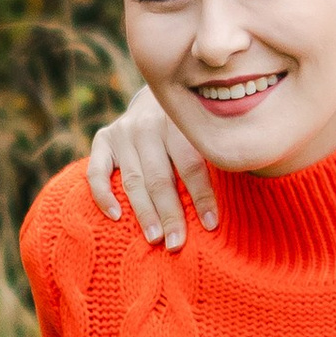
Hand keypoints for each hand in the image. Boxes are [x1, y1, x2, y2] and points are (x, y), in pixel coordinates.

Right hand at [86, 79, 216, 245]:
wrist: (160, 92)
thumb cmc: (192, 126)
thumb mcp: (203, 131)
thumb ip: (213, 156)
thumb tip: (238, 202)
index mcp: (180, 122)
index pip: (191, 165)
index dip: (201, 196)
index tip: (210, 225)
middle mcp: (148, 125)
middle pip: (160, 178)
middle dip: (170, 214)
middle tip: (177, 244)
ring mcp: (123, 132)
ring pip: (133, 180)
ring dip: (144, 212)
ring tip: (155, 239)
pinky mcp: (104, 139)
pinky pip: (97, 171)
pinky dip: (103, 195)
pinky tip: (115, 216)